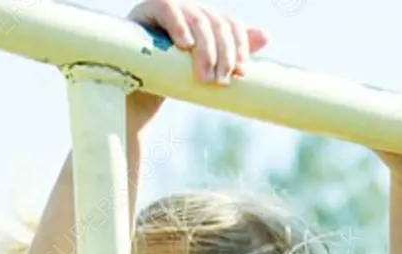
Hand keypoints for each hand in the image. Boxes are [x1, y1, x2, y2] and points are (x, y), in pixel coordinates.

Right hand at [127, 1, 268, 121]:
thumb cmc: (170, 83)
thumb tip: (266, 35)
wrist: (135, 98)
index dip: (240, 44)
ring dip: (205, 49)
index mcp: (202, 20)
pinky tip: (184, 45)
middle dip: (223, 52)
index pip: (228, 22)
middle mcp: (187, 9)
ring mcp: (166, 8)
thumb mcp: (204, 71)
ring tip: (204, 77)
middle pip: (214, 21)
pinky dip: (178, 25)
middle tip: (222, 81)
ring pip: (196, 18)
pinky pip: (166, 9)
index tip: (242, 71)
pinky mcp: (145, 12)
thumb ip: (230, 52)